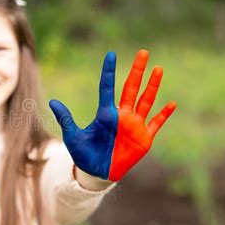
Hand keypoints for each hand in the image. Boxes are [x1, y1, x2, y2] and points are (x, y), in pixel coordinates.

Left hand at [49, 50, 175, 180]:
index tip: (111, 55)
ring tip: (158, 68)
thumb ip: (66, 119)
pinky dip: (164, 114)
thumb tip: (52, 101)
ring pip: (145, 100)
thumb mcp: (73, 136)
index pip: (108, 87)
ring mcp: (134, 125)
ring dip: (152, 86)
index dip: (109, 71)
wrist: (97, 172)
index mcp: (105, 113)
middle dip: (137, 71)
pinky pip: (156, 124)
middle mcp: (121, 115)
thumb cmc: (84, 153)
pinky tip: (172, 103)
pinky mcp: (144, 138)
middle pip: (131, 88)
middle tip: (143, 52)